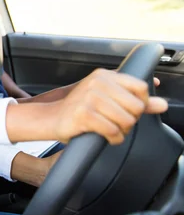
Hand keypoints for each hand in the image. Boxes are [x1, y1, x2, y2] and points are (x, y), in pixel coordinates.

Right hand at [49, 69, 167, 144]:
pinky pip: (113, 131)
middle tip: (116, 122)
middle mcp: (97, 83)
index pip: (140, 87)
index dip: (140, 103)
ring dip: (122, 132)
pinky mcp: (84, 114)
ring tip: (110, 130)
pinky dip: (113, 139)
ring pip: (126, 121)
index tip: (129, 110)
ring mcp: (89, 97)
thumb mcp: (107, 99)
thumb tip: (162, 104)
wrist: (51, 118)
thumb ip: (135, 100)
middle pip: (136, 107)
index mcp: (104, 75)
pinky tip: (105, 137)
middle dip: (130, 120)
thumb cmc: (80, 109)